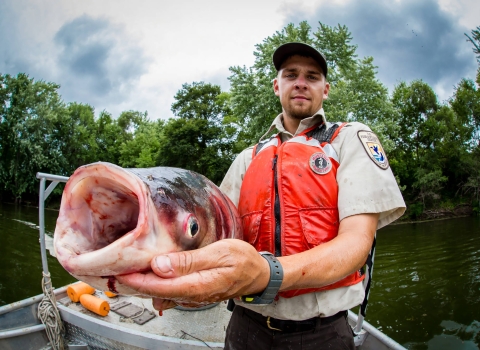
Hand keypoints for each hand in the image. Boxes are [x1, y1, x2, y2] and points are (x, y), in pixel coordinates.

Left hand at [116, 239, 269, 311]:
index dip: (137, 280)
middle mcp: (191, 294)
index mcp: (197, 285)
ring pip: (159, 293)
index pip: (159, 286)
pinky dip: (154, 283)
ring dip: (142, 282)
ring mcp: (191, 295)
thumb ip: (189, 261)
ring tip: (126, 266)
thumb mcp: (220, 254)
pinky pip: (168, 291)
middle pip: (155, 292)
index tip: (118, 271)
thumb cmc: (243, 261)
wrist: (257, 274)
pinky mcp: (192, 292)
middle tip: (113, 268)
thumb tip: (160, 265)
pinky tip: (148, 272)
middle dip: (133, 282)